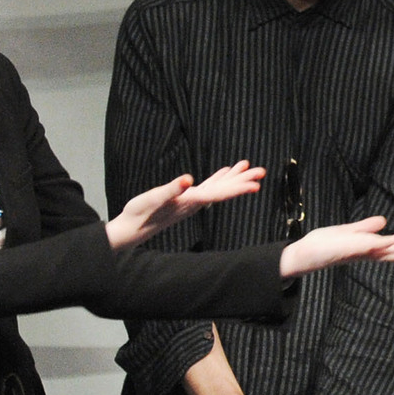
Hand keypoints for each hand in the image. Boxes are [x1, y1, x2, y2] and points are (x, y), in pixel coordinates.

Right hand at [105, 161, 265, 248]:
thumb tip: (188, 180)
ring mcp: (192, 201)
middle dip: (243, 181)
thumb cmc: (140, 213)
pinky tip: (225, 171)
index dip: (238, 188)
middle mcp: (195, 203)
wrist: (131, 228)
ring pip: (218, 187)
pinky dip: (218, 178)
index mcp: (191, 202)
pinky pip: (207, 187)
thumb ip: (172, 189)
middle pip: (224, 191)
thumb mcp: (154, 198)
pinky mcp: (185, 199)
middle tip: (262, 171)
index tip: (256, 185)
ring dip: (234, 177)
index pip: (219, 194)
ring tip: (249, 166)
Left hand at [278, 216, 393, 277]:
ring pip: (389, 250)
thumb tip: (383, 221)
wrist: (302, 254)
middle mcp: (368, 253)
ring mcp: (359, 252)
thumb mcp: (348, 232)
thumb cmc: (324, 245)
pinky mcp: (348, 248)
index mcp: (370, 249)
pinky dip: (385, 242)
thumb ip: (366, 228)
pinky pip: (370, 245)